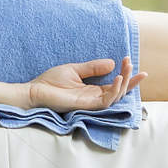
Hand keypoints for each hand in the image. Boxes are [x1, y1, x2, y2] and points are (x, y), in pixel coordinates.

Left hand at [26, 56, 143, 112]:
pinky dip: (114, 92)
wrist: (35, 90)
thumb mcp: (75, 69)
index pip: (115, 84)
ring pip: (115, 97)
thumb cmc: (51, 82)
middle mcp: (94, 97)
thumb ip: (92, 67)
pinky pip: (105, 101)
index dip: (126, 76)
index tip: (132, 62)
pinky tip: (117, 79)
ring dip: (124, 84)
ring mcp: (91, 102)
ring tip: (126, 70)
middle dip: (129, 78)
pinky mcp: (85, 105)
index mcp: (93, 90)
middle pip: (119, 91)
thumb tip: (112, 63)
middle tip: (132, 64)